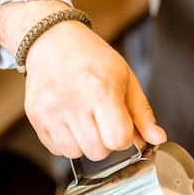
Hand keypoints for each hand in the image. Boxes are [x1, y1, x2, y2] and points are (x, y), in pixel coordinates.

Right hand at [24, 20, 165, 159]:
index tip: (120, 124)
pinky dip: (65, 142)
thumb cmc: (93, 59)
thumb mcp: (126, 79)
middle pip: (97, 152)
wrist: (52, 40)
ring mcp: (51, 110)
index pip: (118, 140)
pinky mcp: (35, 116)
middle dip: (104, 142)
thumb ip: (142, 113)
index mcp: (101, 90)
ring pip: (75, 154)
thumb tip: (158, 139)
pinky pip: (56, 149)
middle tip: (101, 120)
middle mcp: (73, 102)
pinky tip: (68, 121)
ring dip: (84, 144)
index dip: (123, 137)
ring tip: (83, 120)